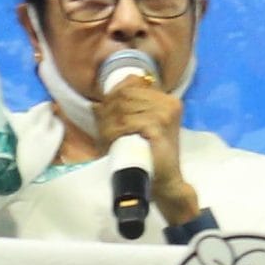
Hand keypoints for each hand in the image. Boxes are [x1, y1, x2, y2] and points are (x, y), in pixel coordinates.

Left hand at [96, 73, 193, 219]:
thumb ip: (123, 113)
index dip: (112, 95)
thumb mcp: (137, 129)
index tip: (102, 112)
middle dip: (107, 111)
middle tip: (101, 129)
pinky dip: (114, 132)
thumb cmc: (151, 156)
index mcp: (167, 100)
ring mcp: (165, 114)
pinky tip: (110, 141)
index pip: (132, 83)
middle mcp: (169, 103)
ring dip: (108, 124)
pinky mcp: (159, 126)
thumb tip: (95, 104)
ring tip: (105, 138)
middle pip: (124, 95)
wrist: (166, 182)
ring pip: (123, 109)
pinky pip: (127, 122)